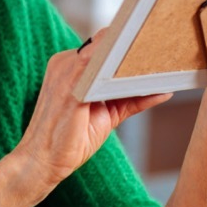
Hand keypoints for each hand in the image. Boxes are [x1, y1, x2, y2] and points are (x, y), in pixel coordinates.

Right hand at [17, 30, 170, 191]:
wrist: (42, 162)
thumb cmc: (71, 139)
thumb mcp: (107, 114)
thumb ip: (131, 99)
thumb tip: (164, 90)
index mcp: (70, 65)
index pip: (104, 46)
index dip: (129, 45)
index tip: (156, 44)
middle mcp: (66, 63)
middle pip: (105, 44)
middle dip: (133, 45)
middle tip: (163, 48)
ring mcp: (66, 73)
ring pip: (104, 52)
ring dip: (130, 55)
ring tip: (158, 58)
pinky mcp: (69, 89)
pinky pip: (98, 71)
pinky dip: (122, 71)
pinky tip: (142, 76)